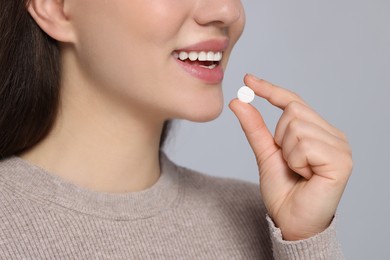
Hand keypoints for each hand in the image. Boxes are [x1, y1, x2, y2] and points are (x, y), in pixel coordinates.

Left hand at [229, 74, 351, 240]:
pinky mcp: (341, 161)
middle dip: (279, 138)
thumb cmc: (283, 190)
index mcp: (317, 131)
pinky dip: (296, 161)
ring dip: (287, 153)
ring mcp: (340, 146)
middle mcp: (332, 135)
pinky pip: (304, 144)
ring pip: (297, 126)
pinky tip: (307, 176)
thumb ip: (255, 127)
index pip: (293, 101)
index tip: (247, 79)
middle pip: (293, 111)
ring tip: (299, 171)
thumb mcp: (265, 153)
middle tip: (289, 162)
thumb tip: (238, 101)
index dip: (270, 90)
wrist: (291, 221)